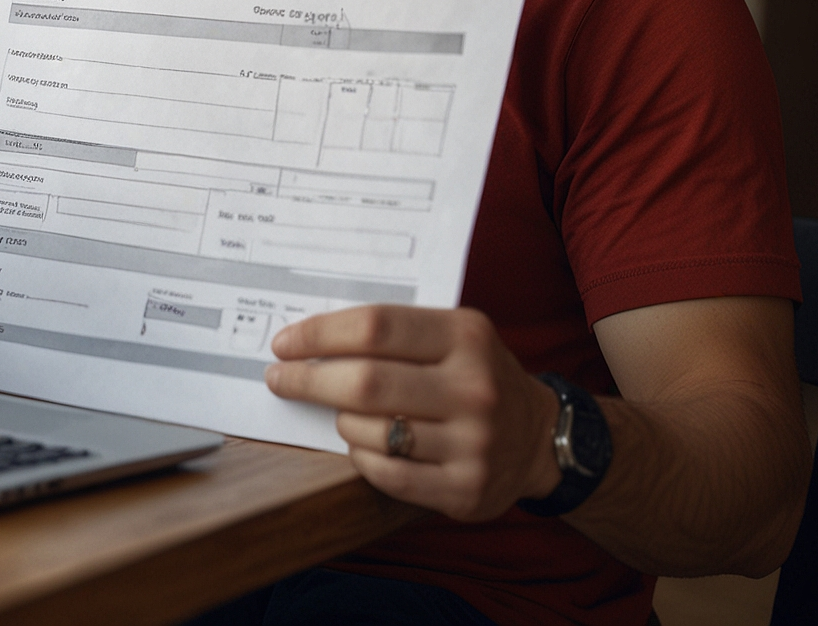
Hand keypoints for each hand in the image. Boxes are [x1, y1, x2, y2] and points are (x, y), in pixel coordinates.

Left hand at [265, 304, 560, 520]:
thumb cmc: (474, 375)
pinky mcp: (466, 488)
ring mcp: (473, 442)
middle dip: (308, 380)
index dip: (319, 335)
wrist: (538, 436)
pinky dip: (361, 456)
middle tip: (279, 379)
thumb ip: (394, 332)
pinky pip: (384, 473)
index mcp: (466, 336)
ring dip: (341, 421)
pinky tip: (365, 444)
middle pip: (365, 382)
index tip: (285, 344)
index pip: (375, 327)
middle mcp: (473, 388)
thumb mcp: (453, 334)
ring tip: (343, 413)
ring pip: (370, 430)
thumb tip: (309, 338)